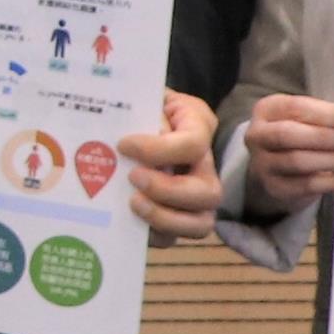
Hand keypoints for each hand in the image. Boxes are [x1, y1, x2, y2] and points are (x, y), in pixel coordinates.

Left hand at [123, 90, 221, 243]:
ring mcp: (195, 196)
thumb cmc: (138, 103)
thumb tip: (143, 139)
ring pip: (201, 223)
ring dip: (165, 219)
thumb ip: (145, 110)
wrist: (130, 117)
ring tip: (132, 204)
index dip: (159, 150)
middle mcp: (205, 165)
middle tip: (134, 178)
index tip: (124, 144)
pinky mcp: (177, 217)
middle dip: (168, 191)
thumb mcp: (144, 95)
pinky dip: (152, 234)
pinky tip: (128, 222)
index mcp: (198, 126)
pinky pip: (174, 238)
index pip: (194, 144)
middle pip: (209, 192)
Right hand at [244, 91, 333, 213]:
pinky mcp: (274, 187)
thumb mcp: (304, 118)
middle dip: (323, 136)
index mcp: (267, 110)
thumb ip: (324, 117)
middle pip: (288, 134)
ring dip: (326, 159)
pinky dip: (326, 181)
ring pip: (295, 160)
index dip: (326, 113)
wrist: (277, 168)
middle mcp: (257, 135)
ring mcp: (262, 164)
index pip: (295, 107)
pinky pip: (303, 185)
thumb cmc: (298, 135)